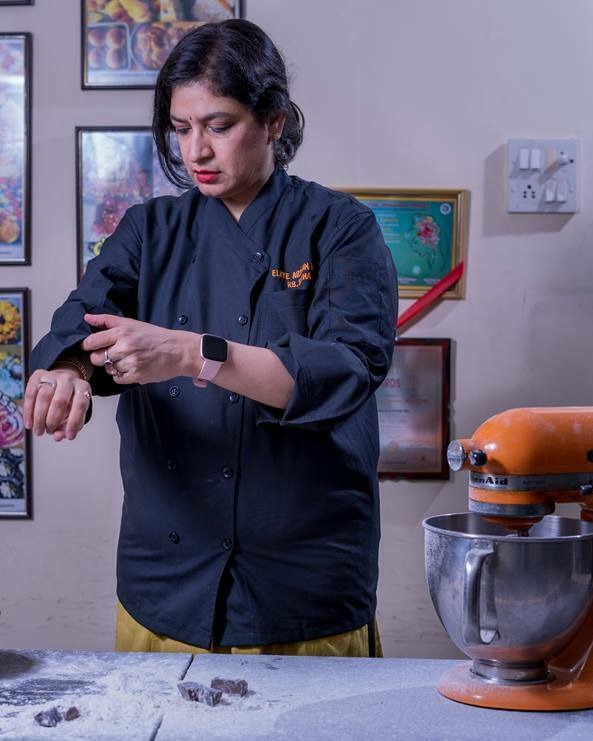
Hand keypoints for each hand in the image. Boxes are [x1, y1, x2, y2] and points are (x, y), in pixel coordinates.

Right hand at [23, 368, 91, 440]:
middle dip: (53, 421)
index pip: (80, 404)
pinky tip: (29, 423)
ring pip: (44, 397)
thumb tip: (58, 436)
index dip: (74, 422)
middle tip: (49, 432)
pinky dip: (29, 412)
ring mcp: (53, 376)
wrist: (60, 383)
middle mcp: (69, 379)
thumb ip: (69, 426)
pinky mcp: (38, 376)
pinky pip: (30, 394)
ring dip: (39, 418)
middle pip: (60, 401)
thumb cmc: (69, 402)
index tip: (69, 436)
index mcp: (83, 388)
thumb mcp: (75, 414)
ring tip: (39, 430)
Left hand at [81, 314, 197, 384]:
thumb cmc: (156, 337)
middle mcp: (125, 347)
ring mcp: (130, 362)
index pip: (91, 342)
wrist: (178, 351)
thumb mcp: (132, 323)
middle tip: (113, 354)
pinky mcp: (136, 375)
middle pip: (96, 358)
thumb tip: (87, 317)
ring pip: (108, 369)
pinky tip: (132, 367)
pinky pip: (117, 379)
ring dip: (114, 366)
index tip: (92, 347)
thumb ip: (107, 320)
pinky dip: (122, 375)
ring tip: (127, 360)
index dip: (88, 346)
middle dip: (101, 357)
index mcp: (122, 332)